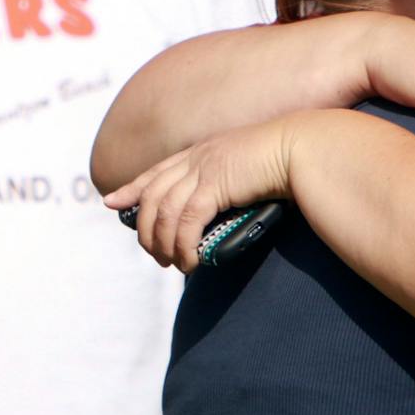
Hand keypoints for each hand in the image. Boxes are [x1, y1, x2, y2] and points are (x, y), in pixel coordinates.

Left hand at [102, 117, 294, 270]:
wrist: (303, 149)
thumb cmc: (284, 162)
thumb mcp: (245, 170)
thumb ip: (225, 183)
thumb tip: (214, 211)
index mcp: (200, 152)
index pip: (155, 172)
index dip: (130, 188)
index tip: (112, 202)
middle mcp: (195, 158)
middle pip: (150, 196)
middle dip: (146, 231)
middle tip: (156, 257)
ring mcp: (203, 168)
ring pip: (163, 212)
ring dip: (164, 244)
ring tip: (175, 265)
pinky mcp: (214, 183)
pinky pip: (186, 221)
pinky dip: (183, 245)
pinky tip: (191, 261)